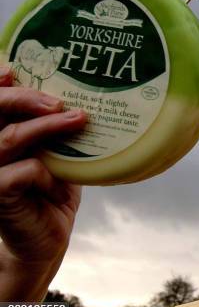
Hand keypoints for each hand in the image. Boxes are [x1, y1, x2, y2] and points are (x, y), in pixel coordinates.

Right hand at [0, 65, 86, 300]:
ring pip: (7, 138)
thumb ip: (56, 128)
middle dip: (21, 98)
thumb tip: (84, 96)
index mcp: (0, 133)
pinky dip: (48, 173)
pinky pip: (22, 172)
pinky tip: (63, 185)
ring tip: (77, 119)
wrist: (47, 238)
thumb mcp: (58, 154)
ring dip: (45, 127)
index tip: (12, 69)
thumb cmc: (53, 190)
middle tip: (57, 100)